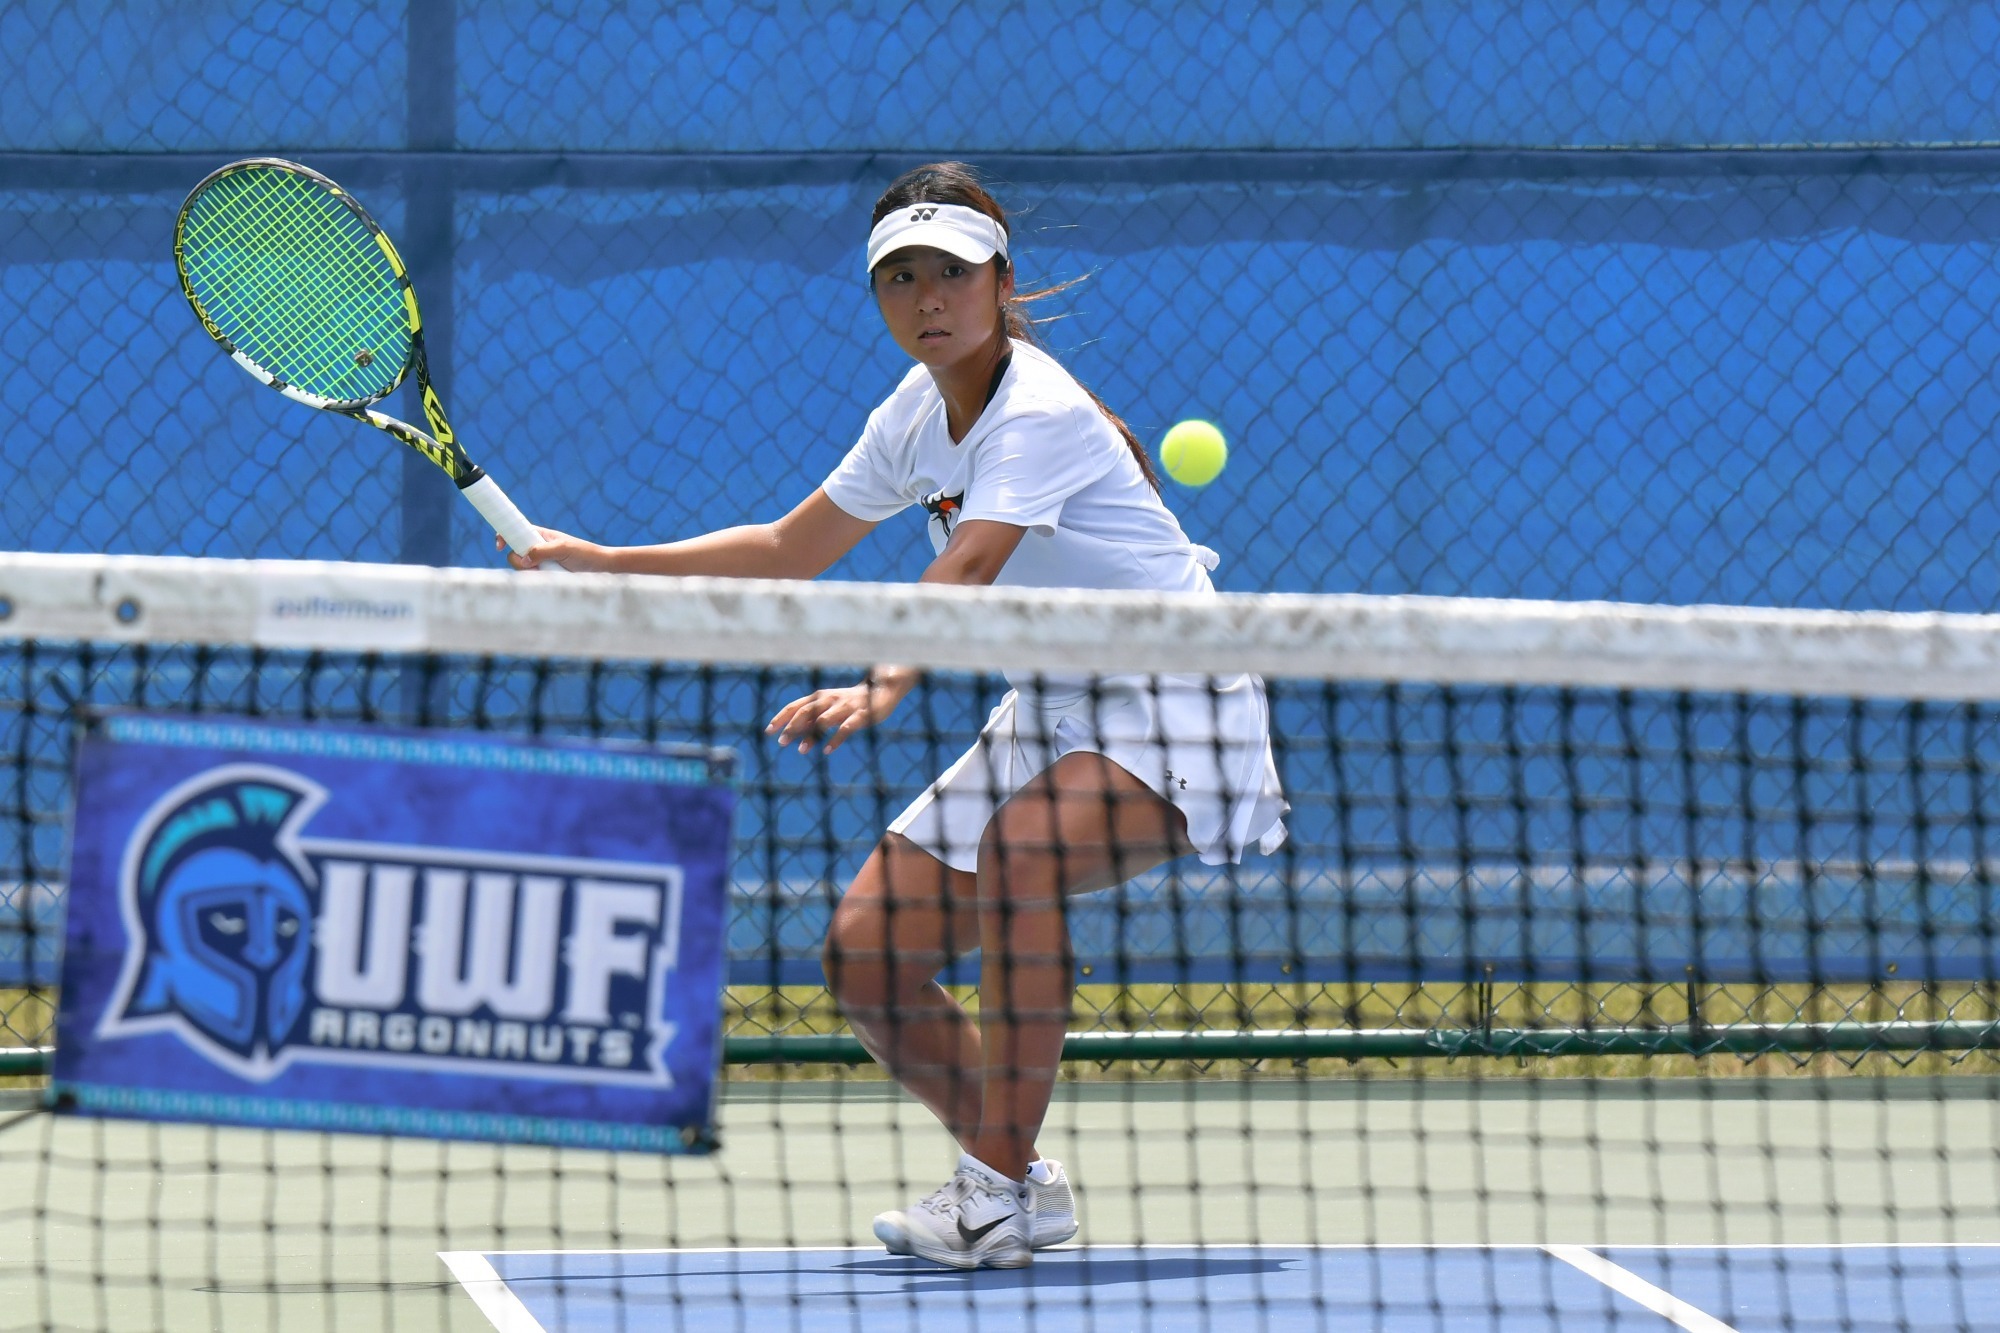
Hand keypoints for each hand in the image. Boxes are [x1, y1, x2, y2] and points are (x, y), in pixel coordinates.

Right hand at [496, 527, 608, 571]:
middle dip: (518, 560)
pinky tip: (549, 580)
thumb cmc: (584, 553)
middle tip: (533, 564)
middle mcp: (537, 549)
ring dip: (529, 572)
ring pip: (522, 569)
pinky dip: (536, 580)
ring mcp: (541, 564)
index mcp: (540, 535)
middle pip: (514, 554)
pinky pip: (533, 579)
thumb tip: (523, 559)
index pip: (516, 532)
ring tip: (548, 572)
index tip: (499, 545)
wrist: (600, 568)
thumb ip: (542, 551)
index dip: (504, 536)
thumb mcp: (563, 549)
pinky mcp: (546, 576)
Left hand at [765, 672, 912, 753]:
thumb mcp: (829, 706)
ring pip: (824, 720)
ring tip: (801, 751)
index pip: (795, 706)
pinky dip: (836, 738)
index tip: (768, 731)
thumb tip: (791, 732)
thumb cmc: (850, 701)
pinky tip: (828, 750)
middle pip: (806, 712)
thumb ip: (812, 718)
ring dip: (811, 735)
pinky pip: (846, 728)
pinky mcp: (861, 716)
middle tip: (781, 742)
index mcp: (820, 697)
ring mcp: (845, 707)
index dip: (781, 718)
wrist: (882, 689)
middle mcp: (830, 700)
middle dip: (792, 727)